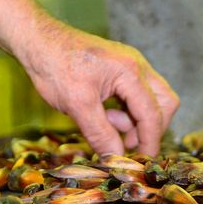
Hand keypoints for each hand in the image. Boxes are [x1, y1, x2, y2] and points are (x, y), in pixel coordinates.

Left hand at [19, 21, 179, 156]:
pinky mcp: (120, 70)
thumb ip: (101, 134)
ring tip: (106, 123)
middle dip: (151, 127)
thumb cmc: (55, 67)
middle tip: (128, 143)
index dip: (150, 141)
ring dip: (135, 119)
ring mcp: (130, 66)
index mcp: (131, 72)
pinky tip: (103, 114)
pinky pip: (135, 95)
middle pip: (164, 103)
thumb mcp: (77, 106)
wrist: (38, 41)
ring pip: (150, 100)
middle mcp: (137, 66)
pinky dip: (125, 110)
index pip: (153, 113)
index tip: (143, 161)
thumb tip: (118, 158)